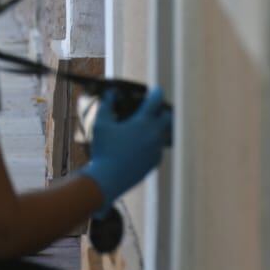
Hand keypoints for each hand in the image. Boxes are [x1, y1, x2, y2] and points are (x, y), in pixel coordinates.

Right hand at [81, 86, 172, 206]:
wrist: (108, 179)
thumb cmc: (104, 150)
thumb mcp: (101, 124)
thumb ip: (106, 104)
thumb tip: (111, 92)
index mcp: (143, 122)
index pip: (156, 100)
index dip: (156, 92)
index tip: (154, 90)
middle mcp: (154, 134)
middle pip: (168, 116)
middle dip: (161, 110)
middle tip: (152, 108)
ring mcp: (156, 149)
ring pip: (164, 133)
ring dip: (158, 127)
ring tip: (146, 125)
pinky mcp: (154, 162)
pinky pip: (158, 148)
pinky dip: (153, 143)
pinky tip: (141, 144)